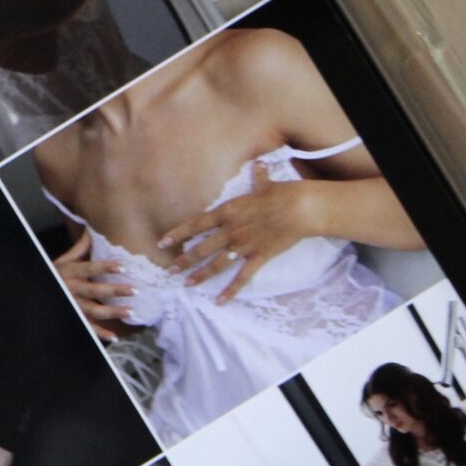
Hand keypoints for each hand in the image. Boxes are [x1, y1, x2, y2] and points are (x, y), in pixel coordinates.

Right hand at [52, 229, 136, 342]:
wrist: (38, 290)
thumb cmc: (56, 275)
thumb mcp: (64, 260)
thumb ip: (80, 248)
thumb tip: (92, 230)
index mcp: (70, 272)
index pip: (89, 268)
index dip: (105, 267)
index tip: (122, 266)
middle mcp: (71, 289)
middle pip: (95, 290)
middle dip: (115, 290)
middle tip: (134, 290)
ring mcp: (73, 305)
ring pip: (94, 310)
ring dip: (112, 312)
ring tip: (130, 311)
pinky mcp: (75, 318)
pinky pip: (88, 327)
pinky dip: (100, 333)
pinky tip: (114, 336)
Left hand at [159, 160, 325, 298]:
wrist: (303, 208)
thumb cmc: (283, 193)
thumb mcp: (265, 183)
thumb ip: (257, 177)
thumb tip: (258, 165)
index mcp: (228, 211)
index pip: (196, 224)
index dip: (178, 233)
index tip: (162, 242)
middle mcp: (232, 230)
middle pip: (202, 248)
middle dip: (184, 260)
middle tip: (170, 270)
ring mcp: (244, 245)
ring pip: (217, 264)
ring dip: (201, 275)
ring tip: (187, 284)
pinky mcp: (259, 257)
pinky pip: (242, 277)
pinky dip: (231, 290)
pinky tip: (220, 301)